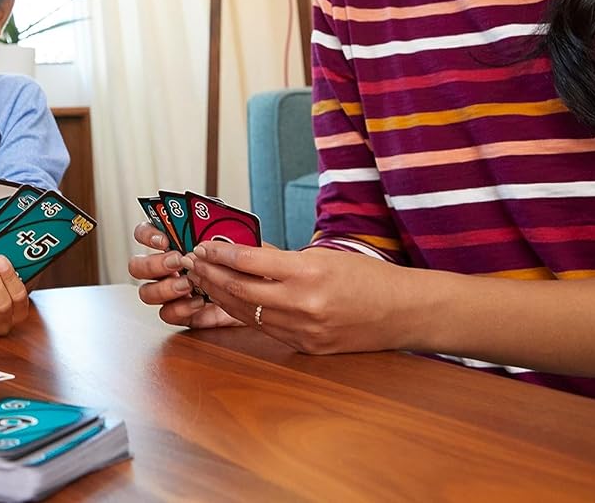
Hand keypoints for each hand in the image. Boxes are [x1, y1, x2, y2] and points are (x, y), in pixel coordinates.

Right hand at [128, 223, 240, 328]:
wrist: (257, 294)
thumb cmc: (241, 262)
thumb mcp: (233, 241)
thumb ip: (216, 232)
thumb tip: (207, 227)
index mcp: (172, 244)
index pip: (143, 233)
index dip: (147, 235)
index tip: (164, 240)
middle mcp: (164, 267)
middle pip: (137, 266)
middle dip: (154, 264)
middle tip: (178, 262)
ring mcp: (169, 291)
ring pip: (146, 293)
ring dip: (164, 289)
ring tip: (188, 285)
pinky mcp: (180, 313)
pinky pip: (167, 314)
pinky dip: (181, 309)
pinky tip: (199, 302)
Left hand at [184, 242, 411, 353]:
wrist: (404, 313)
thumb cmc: (368, 278)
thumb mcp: (323, 256)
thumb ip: (279, 257)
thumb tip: (241, 250)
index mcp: (308, 273)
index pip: (248, 262)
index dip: (218, 254)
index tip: (201, 247)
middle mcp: (302, 304)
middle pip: (239, 289)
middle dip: (209, 275)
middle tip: (190, 263)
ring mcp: (303, 330)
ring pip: (246, 312)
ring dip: (218, 295)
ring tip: (201, 280)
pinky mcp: (305, 347)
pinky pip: (264, 328)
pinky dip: (242, 313)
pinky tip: (227, 302)